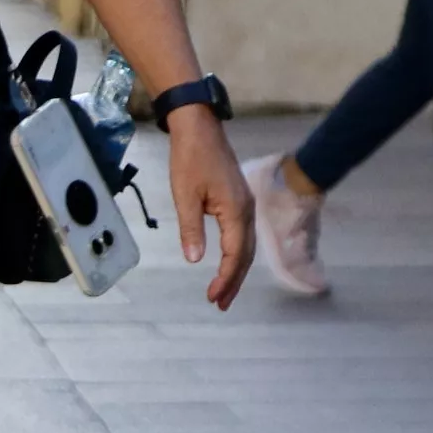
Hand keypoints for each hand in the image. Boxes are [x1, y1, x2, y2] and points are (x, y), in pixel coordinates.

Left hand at [162, 111, 252, 310]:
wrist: (199, 128)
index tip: (213, 297)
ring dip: (236, 270)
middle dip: (233, 281)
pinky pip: (243, 235)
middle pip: (245, 255)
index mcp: (236, 211)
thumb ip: (191, 229)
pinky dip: (236, 254)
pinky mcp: (239, 201)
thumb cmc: (190, 159)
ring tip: (223, 292)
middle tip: (219, 304)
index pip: (235, 254)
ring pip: (246, 246)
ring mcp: (246, 205)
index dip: (225, 278)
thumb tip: (194, 260)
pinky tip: (228, 263)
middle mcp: (247, 210)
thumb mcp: (184, 195)